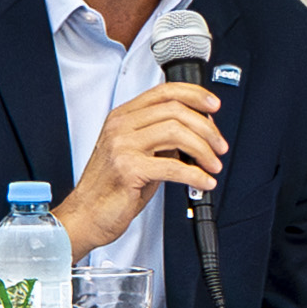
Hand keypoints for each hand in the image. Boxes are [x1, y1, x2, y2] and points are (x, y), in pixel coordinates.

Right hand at [54, 80, 227, 256]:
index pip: (164, 92)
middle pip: (175, 110)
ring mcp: (122, 146)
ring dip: (204, 150)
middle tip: (220, 146)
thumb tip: (197, 133)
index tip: (214, 106)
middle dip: (206, 129)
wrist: (86, 215)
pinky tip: (203, 182)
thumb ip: (161, 140)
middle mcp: (121, 126)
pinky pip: (172, 166)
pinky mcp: (128, 169)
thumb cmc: (111, 189)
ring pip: (176, 132)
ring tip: (213, 165)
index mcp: (122, 117)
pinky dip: (195, 175)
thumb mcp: (136, 155)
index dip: (194, 95)